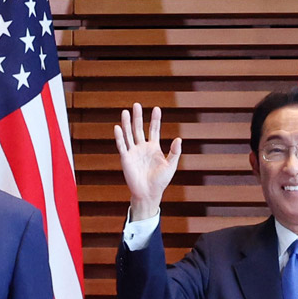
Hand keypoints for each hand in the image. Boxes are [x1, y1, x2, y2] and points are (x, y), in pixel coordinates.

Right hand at [113, 103, 182, 220]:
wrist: (149, 193)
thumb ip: (175, 152)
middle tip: (137, 104)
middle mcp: (142, 147)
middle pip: (139, 128)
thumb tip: (179, 139)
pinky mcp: (126, 158)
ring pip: (129, 134)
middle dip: (138, 117)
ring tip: (126, 111)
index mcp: (153, 148)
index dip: (155, 119)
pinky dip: (119, 137)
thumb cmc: (161, 181)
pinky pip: (122, 146)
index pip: (154, 129)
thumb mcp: (171, 165)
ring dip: (127, 123)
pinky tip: (118, 127)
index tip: (157, 108)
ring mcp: (133, 152)